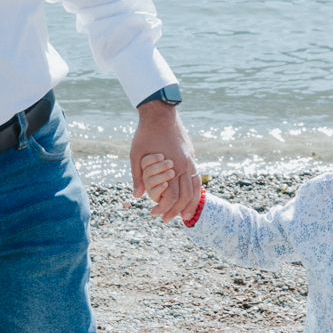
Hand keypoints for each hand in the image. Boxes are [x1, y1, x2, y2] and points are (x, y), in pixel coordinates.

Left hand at [132, 97, 199, 222]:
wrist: (160, 113)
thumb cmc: (145, 133)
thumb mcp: (136, 154)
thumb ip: (137, 176)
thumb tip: (137, 196)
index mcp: (170, 166)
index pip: (171, 195)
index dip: (164, 208)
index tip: (155, 214)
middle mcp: (184, 165)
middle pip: (186, 196)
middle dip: (177, 211)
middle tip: (167, 220)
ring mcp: (190, 159)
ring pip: (195, 188)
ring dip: (190, 204)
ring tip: (185, 215)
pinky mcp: (191, 155)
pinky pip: (197, 177)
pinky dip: (195, 191)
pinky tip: (191, 197)